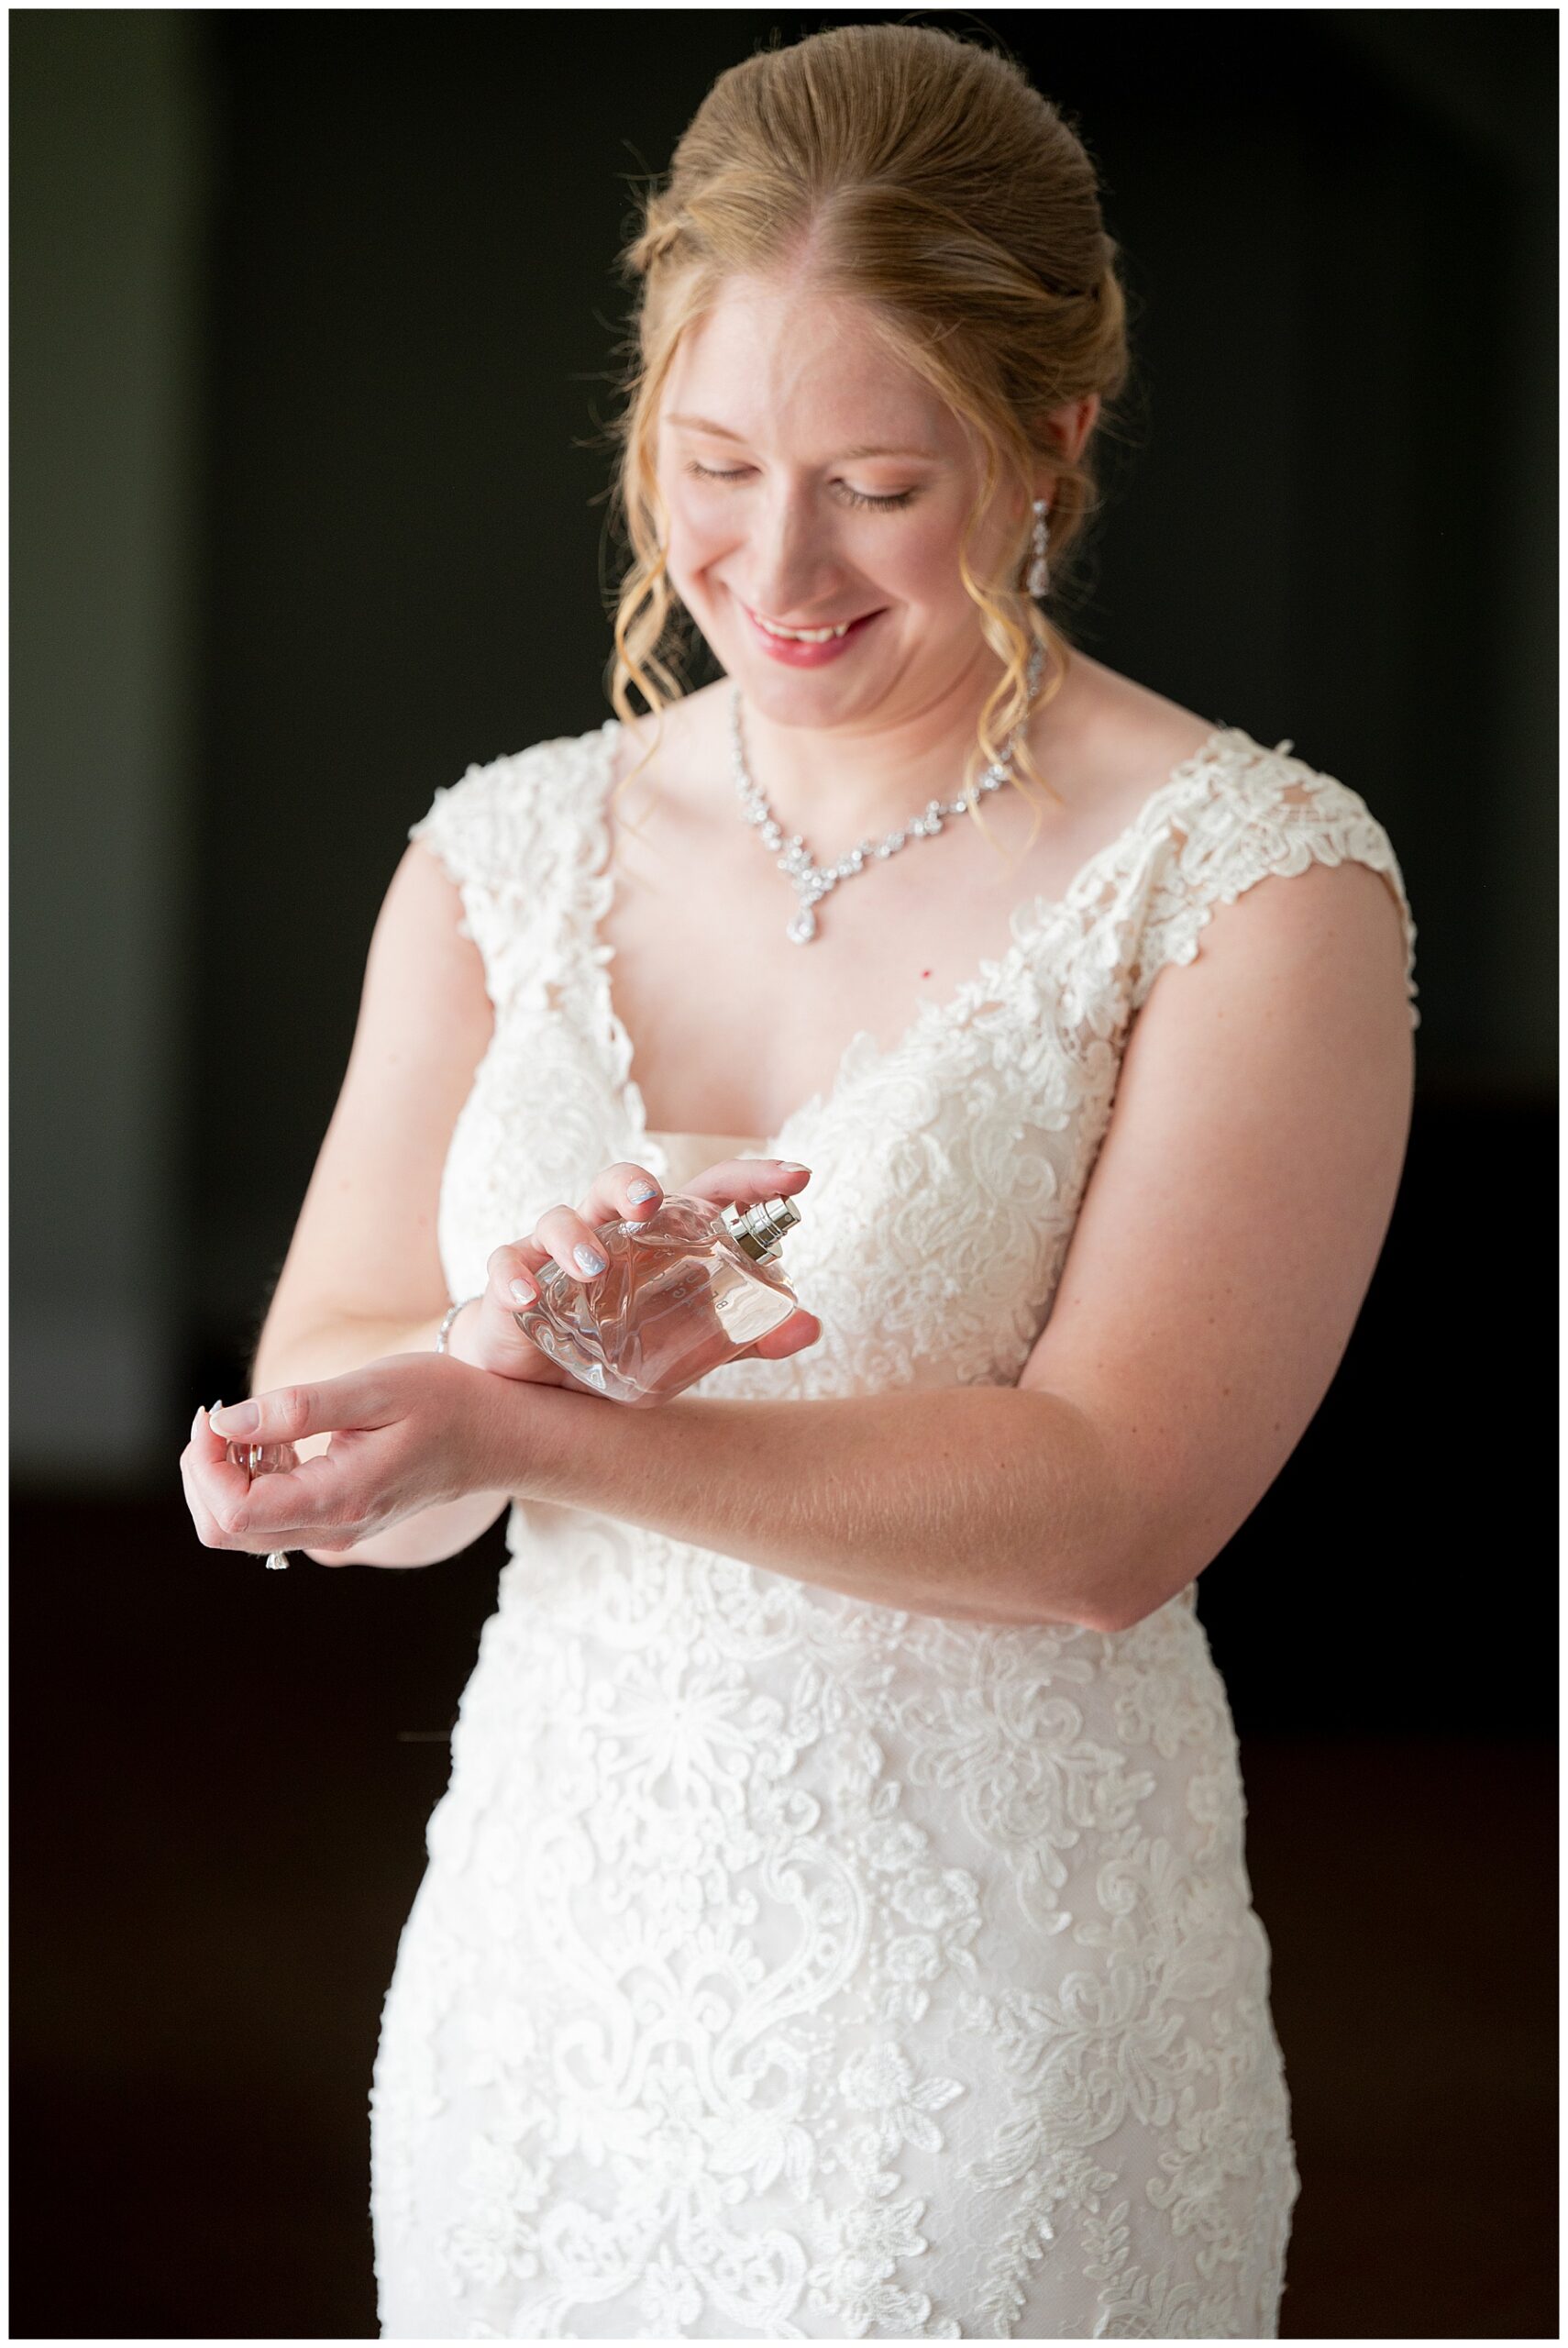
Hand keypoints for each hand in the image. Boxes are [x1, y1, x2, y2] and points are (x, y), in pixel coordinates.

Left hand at [182, 1353, 519, 1560]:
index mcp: (339, 1498)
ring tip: (258, 1422)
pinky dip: (252, 1478)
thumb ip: (298, 1409)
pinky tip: (280, 1438)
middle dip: (204, 1470)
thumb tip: (225, 1423)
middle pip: (224, 1529)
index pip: (232, 1512)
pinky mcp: (335, 1523)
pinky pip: (267, 1517)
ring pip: (240, 1528)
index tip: (216, 1413)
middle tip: (223, 1415)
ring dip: (226, 1474)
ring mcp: (334, 1532)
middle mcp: (332, 1529)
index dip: (204, 1463)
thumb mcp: (375, 1388)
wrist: (498, 1435)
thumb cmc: (446, 1402)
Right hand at [454, 1157, 819, 1390]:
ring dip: (575, 1237)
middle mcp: (609, 1231)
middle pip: (618, 1183)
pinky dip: (516, 1280)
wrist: (539, 1387)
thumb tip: (810, 1326)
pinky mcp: (514, 1284)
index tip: (798, 1177)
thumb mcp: (690, 1345)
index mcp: (660, 1237)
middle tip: (650, 1202)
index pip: (706, 1191)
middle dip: (633, 1184)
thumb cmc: (620, 1342)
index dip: (751, 1178)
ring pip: (559, 1219)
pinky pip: (507, 1266)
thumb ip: (746, 1334)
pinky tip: (531, 1300)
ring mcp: (556, 1255)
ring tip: (594, 1269)